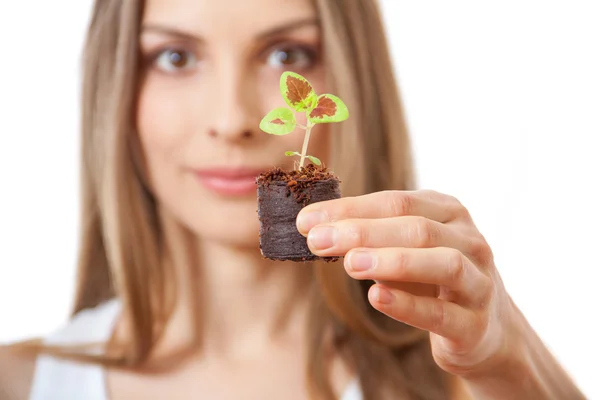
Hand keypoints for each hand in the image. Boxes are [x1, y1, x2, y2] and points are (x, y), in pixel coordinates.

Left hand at [296, 190, 522, 377]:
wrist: (485, 329)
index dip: (350, 209)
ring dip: (392, 260)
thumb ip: (370, 237)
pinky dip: (408, 305)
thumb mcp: (406, 249)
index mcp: (448, 213)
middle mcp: (469, 241)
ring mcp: (479, 282)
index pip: (396, 202)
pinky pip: (442, 313)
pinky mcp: (475, 325)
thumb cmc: (432, 280)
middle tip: (317, 240)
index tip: (307, 220)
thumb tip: (314, 228)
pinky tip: (376, 297)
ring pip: (442, 263)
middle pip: (417, 228)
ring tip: (350, 263)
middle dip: (362, 232)